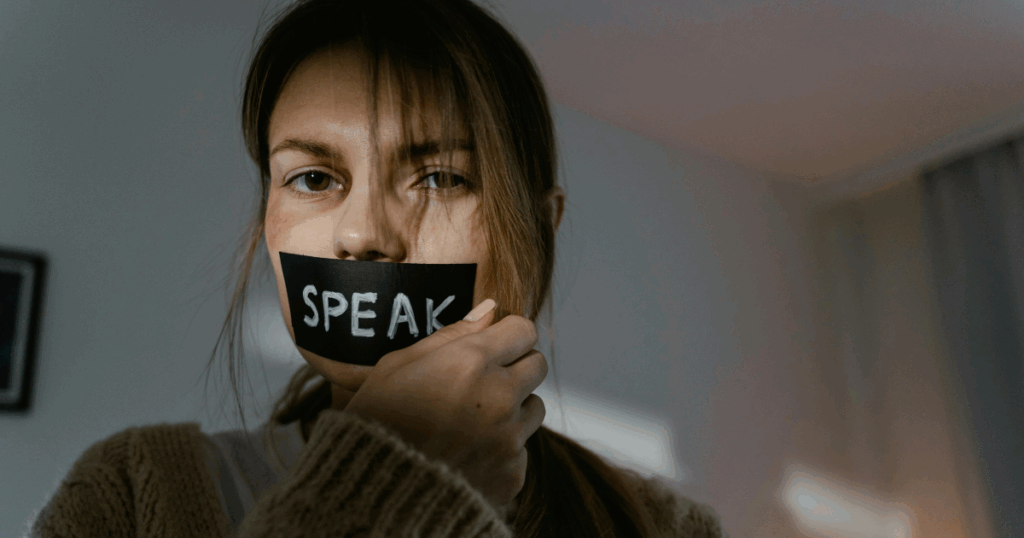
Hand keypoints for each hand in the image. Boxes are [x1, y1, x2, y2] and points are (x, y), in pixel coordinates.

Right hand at [342, 299, 547, 507]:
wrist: (371, 494)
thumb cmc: (374, 423)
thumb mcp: (398, 365)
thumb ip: (450, 335)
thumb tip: (490, 310)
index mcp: (471, 361)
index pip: (523, 330)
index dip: (507, 336)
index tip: (494, 345)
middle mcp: (498, 396)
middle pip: (537, 365)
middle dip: (515, 368)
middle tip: (482, 383)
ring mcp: (509, 438)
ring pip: (534, 408)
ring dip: (512, 410)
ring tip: (471, 423)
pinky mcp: (512, 473)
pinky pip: (521, 450)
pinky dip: (501, 451)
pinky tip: (468, 455)